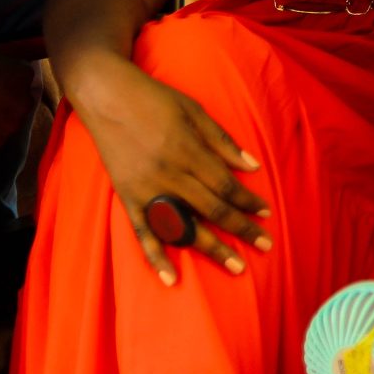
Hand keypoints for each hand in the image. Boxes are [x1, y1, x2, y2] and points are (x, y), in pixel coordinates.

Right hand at [61, 51, 270, 285]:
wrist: (106, 95)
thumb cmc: (155, 99)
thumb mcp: (195, 111)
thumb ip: (223, 141)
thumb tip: (253, 166)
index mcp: (188, 150)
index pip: (226, 185)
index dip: (248, 201)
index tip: (266, 214)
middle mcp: (169, 173)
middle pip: (212, 209)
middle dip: (241, 229)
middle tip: (265, 246)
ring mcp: (146, 188)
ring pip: (183, 225)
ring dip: (211, 248)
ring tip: (235, 266)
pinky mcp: (127, 197)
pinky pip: (142, 232)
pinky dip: (155, 256)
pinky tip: (171, 279)